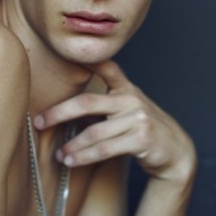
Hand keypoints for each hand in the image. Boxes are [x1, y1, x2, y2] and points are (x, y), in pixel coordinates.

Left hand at [35, 60, 195, 181]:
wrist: (175, 152)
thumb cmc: (143, 129)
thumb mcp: (128, 109)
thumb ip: (104, 103)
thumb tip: (64, 109)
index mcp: (126, 89)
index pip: (107, 68)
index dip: (89, 60)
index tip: (67, 54)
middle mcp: (131, 99)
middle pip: (87, 103)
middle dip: (59, 113)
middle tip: (39, 122)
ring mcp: (138, 118)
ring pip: (94, 132)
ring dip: (72, 145)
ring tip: (59, 154)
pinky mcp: (141, 138)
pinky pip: (105, 149)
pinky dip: (85, 156)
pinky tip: (72, 161)